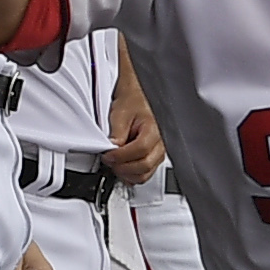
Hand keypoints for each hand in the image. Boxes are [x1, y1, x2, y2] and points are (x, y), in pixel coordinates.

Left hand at [104, 55, 165, 181]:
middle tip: (110, 162)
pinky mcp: (156, 156)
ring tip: (116, 165)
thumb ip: (116, 134)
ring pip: (146, 173)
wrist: (138, 95)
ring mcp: (160, 151)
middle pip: (145, 166)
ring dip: (128, 173)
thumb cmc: (133, 100)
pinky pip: (147, 172)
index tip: (107, 156)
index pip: (140, 151)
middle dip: (124, 168)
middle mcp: (161, 142)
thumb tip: (112, 151)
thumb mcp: (120, 113)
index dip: (121, 157)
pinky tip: (124, 168)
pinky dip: (134, 174)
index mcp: (154, 129)